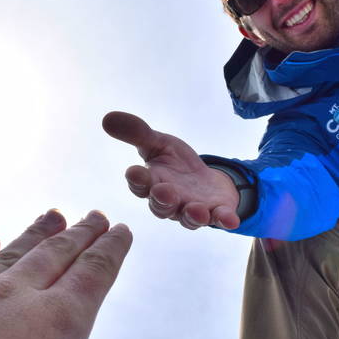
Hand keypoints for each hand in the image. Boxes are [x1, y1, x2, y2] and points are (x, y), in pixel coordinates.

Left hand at [0, 210, 131, 338]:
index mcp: (58, 326)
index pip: (94, 275)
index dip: (111, 252)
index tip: (120, 232)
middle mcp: (15, 299)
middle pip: (56, 255)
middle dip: (79, 235)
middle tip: (94, 217)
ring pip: (10, 254)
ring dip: (34, 235)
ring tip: (52, 216)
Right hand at [102, 111, 240, 229]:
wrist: (205, 179)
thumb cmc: (176, 163)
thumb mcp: (159, 143)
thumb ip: (138, 133)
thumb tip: (107, 118)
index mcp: (152, 183)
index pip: (140, 184)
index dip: (137, 180)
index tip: (133, 171)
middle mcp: (170, 202)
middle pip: (162, 206)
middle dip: (163, 200)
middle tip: (164, 191)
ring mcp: (192, 209)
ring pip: (188, 217)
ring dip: (192, 215)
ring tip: (197, 211)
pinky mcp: (215, 213)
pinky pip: (218, 219)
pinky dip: (224, 220)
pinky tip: (231, 220)